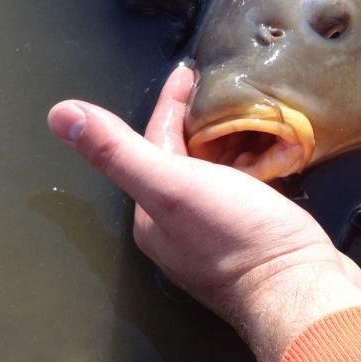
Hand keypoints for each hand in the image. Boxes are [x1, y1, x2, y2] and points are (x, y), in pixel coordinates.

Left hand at [48, 65, 360, 361]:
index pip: (154, 141)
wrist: (300, 291)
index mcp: (152, 213)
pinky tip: (272, 149)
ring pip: (217, 170)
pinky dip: (255, 161)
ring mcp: (218, 232)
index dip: (171, 103)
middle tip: (225, 85)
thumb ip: (118, 150)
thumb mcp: (172, 185)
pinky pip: (247, 186)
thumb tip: (60, 114)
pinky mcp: (255, 236)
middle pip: (185, 155)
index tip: (189, 70)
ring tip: (252, 108)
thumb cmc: (237, 238)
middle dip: (202, 118)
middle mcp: (178, 226)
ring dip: (230, 137)